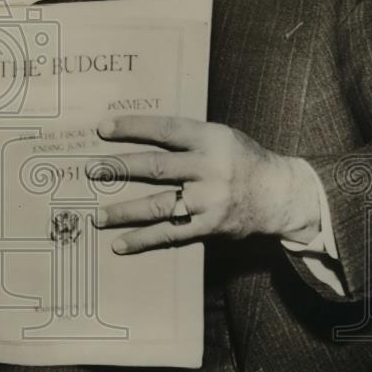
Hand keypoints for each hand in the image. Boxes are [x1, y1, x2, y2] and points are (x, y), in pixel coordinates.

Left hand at [87, 115, 318, 253]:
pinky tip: (120, 244)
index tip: (103, 129)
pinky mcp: (209, 226)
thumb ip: (187, 137)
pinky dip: (143, 240)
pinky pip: (170, 234)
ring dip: (124, 211)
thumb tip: (138, 133)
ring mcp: (209, 200)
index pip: (166, 129)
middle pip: (156, 167)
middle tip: (91, 171)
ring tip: (98, 216)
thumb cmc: (242, 160)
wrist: (281, 195)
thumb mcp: (221, 136)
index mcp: (212, 139)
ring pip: (159, 205)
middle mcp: (210, 168)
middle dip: (119, 168)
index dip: (133, 127)